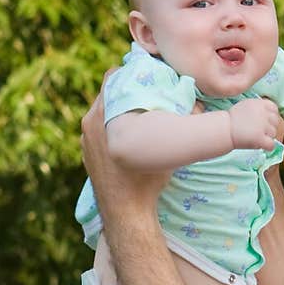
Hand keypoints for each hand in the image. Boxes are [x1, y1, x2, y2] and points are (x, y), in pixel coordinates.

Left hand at [81, 78, 169, 224]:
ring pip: (104, 110)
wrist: (126, 213)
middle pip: (109, 92)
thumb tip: (198, 103)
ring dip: (121, 107)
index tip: (150, 74)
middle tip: (151, 89)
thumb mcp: (164, 148)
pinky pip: (100, 127)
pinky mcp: (87, 151)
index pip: (114, 77)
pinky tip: (131, 133)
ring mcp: (85, 138)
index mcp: (102, 115)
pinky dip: (113, 124)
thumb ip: (176, 122)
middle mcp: (89, 122)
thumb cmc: (146, 180)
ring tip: (142, 110)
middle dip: (128, 89)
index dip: (133, 72)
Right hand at [228, 97, 283, 150]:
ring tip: (256, 137)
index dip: (270, 116)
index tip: (263, 121)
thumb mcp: (246, 105)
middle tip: (259, 131)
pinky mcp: (260, 138)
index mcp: (259, 103)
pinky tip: (260, 146)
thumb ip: (259, 107)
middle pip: (275, 122)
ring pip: (274, 134)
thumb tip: (271, 113)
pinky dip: (267, 147)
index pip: (274, 109)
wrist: (224, 130)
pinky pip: (272, 145)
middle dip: (269, 127)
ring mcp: (262, 126)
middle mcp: (263, 113)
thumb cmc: (233, 119)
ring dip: (267, 137)